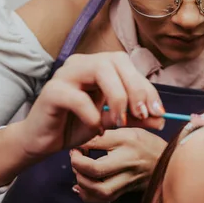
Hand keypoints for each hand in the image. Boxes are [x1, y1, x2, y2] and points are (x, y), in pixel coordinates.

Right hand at [15, 52, 164, 161]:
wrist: (42, 141)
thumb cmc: (75, 125)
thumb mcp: (111, 122)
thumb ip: (134, 117)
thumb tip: (161, 119)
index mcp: (96, 65)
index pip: (127, 66)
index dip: (146, 87)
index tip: (158, 112)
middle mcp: (81, 63)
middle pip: (116, 61)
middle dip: (135, 88)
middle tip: (142, 114)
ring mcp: (65, 74)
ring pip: (99, 70)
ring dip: (117, 97)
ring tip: (120, 121)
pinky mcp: (52, 91)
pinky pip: (78, 97)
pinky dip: (92, 114)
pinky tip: (95, 128)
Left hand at [70, 128, 166, 202]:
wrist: (170, 162)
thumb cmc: (148, 144)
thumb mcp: (130, 130)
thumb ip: (108, 133)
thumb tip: (83, 139)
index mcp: (127, 141)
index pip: (97, 141)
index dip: (80, 143)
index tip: (77, 144)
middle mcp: (127, 161)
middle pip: (96, 169)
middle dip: (77, 164)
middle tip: (75, 158)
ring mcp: (128, 179)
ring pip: (100, 190)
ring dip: (83, 183)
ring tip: (79, 173)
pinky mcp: (127, 191)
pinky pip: (105, 200)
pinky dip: (88, 196)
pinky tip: (82, 186)